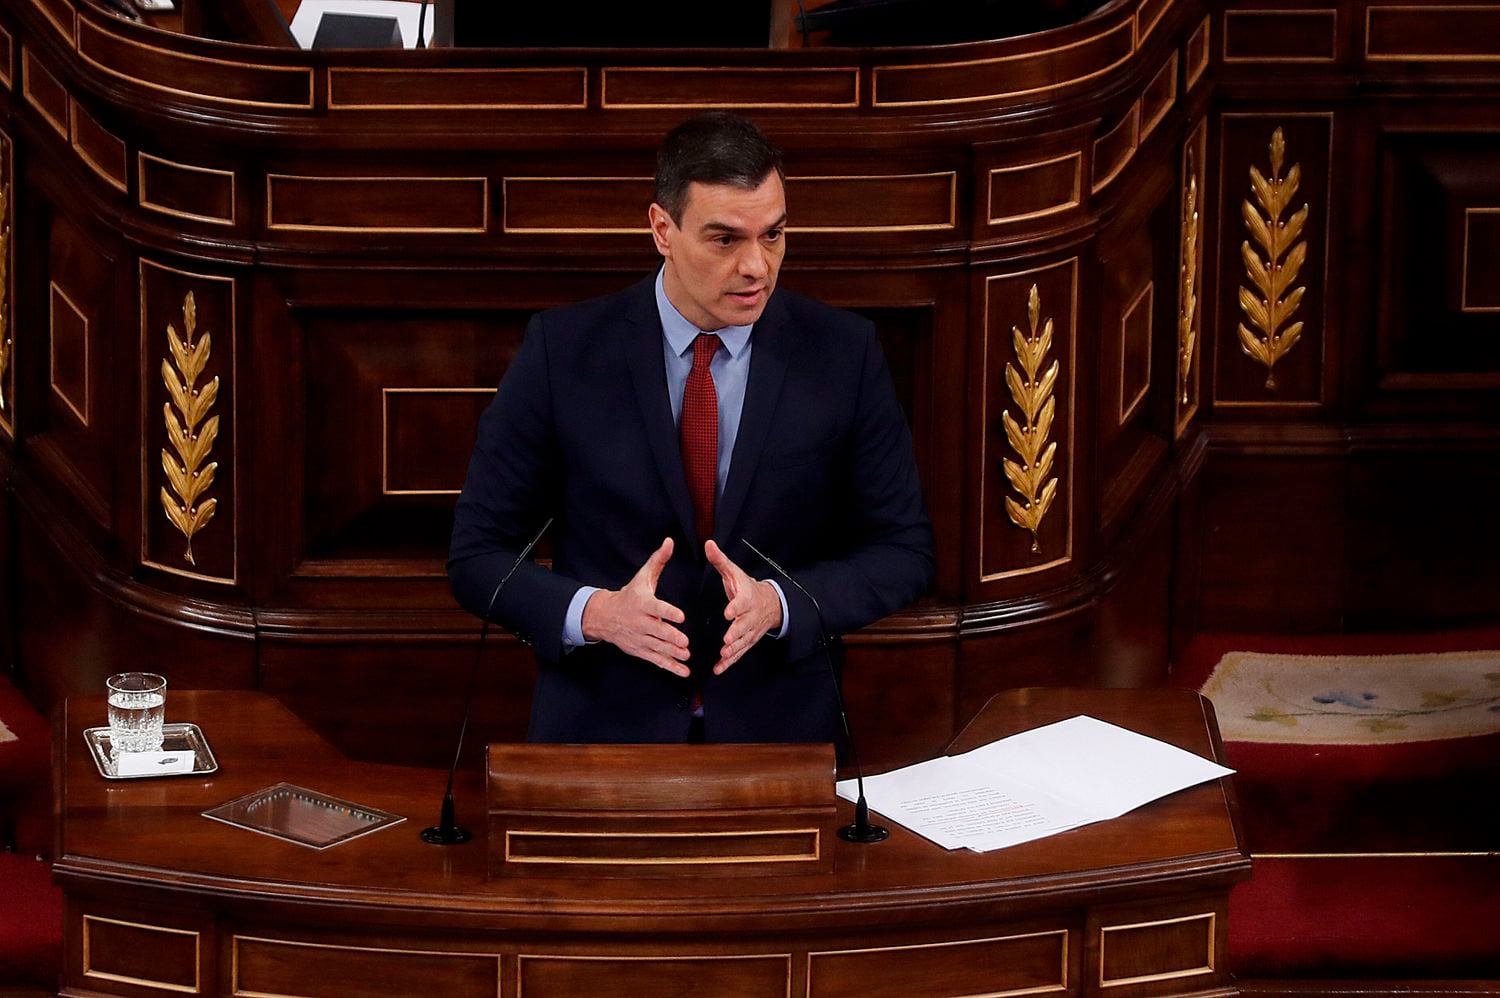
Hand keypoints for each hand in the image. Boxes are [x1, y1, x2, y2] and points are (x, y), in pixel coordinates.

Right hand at [581, 538, 690, 676]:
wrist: (604, 616)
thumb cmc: (629, 595)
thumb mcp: (642, 577)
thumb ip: (658, 561)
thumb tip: (670, 542)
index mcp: (642, 603)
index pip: (656, 608)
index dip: (668, 613)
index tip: (680, 617)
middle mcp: (640, 622)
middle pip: (657, 632)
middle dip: (671, 638)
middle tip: (686, 643)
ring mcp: (639, 638)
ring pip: (657, 648)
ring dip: (672, 654)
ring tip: (686, 656)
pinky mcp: (640, 650)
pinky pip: (656, 660)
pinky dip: (670, 667)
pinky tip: (684, 671)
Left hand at [705, 540, 782, 674]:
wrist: (770, 603)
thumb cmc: (746, 586)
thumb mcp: (734, 572)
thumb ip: (720, 560)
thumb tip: (708, 543)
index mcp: (746, 597)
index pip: (742, 602)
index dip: (736, 607)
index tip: (728, 612)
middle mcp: (750, 616)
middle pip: (744, 626)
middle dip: (736, 633)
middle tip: (726, 640)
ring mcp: (750, 631)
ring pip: (743, 642)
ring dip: (733, 650)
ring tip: (723, 656)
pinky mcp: (747, 641)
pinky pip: (739, 653)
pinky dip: (730, 662)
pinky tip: (718, 668)